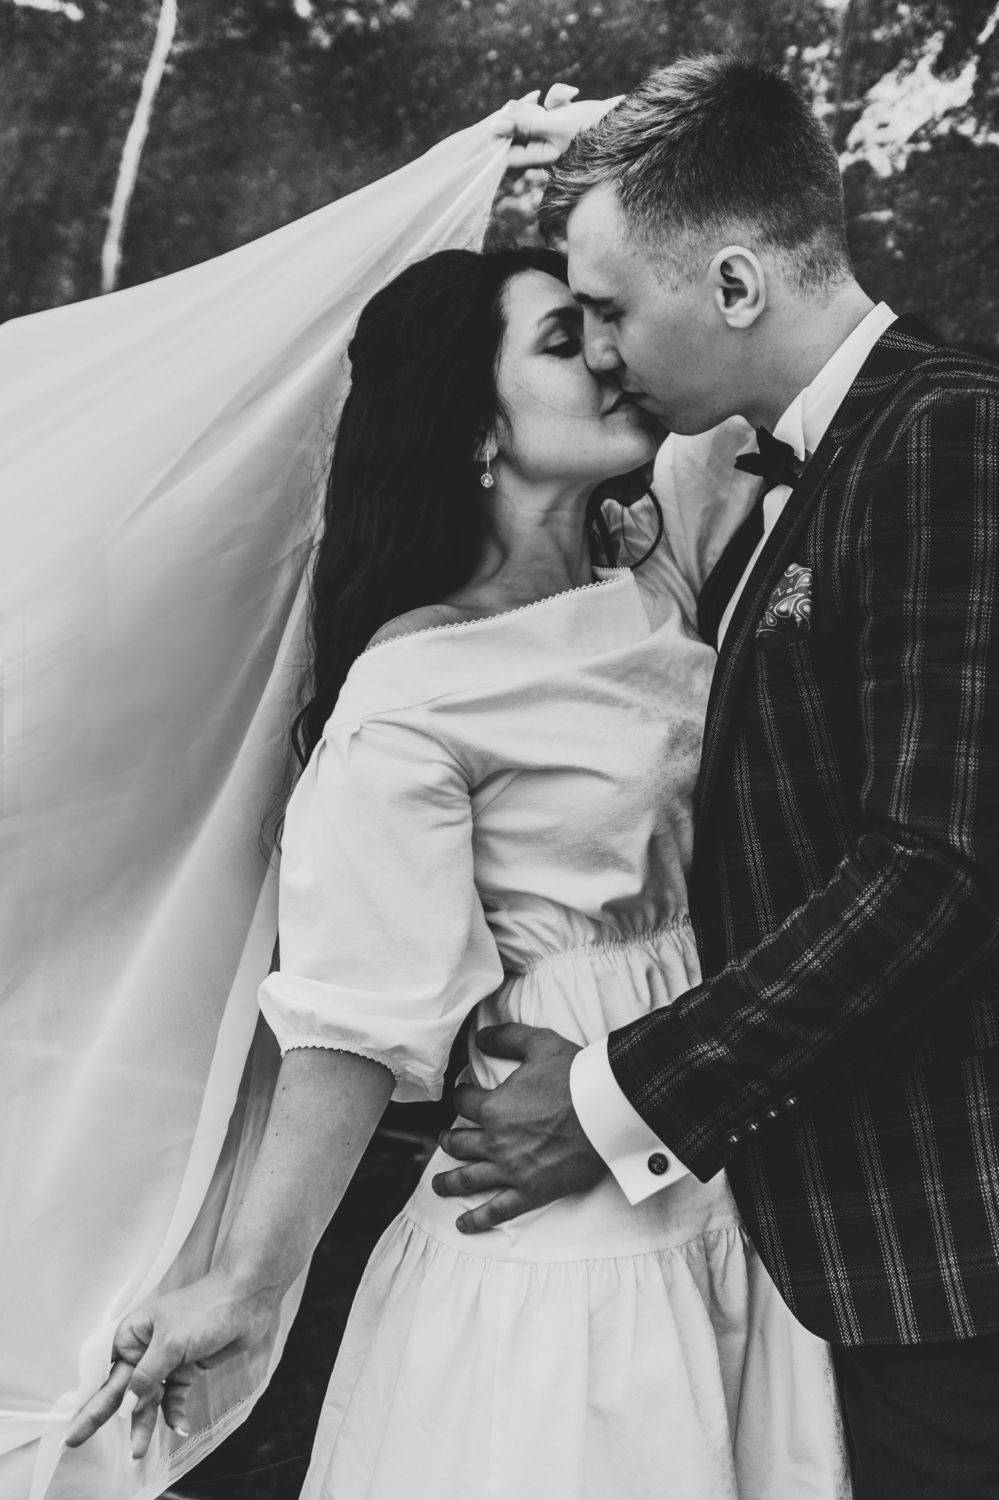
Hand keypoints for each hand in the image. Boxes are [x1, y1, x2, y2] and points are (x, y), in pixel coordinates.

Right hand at [64, 1271, 276, 1458]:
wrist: (246, 1298)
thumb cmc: (204, 1310)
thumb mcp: (170, 1343)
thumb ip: (146, 1376)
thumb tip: (126, 1405)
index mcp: (132, 1334)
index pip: (105, 1372)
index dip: (88, 1398)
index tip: (72, 1425)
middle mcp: (144, 1348)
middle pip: (122, 1389)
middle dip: (104, 1416)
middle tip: (76, 1442)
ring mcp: (166, 1359)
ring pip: (148, 1398)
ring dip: (144, 1423)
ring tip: (137, 1453)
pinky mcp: (187, 1367)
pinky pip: (174, 1396)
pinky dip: (175, 1412)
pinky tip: (180, 1427)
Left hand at [432, 1022, 606, 1231]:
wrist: (607, 1111)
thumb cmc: (574, 1075)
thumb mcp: (538, 1043)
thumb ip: (506, 1037)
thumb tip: (480, 1037)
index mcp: (494, 1107)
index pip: (463, 1102)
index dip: (460, 1095)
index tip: (463, 1094)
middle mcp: (496, 1141)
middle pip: (460, 1143)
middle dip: (450, 1139)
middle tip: (447, 1139)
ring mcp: (512, 1169)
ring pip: (469, 1178)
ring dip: (450, 1181)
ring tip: (439, 1184)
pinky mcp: (532, 1191)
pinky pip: (499, 1210)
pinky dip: (479, 1220)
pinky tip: (464, 1225)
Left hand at [491, 85, 622, 167]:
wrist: (625, 116)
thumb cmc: (593, 126)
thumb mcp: (557, 124)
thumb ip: (525, 124)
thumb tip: (495, 125)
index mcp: (541, 158)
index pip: (508, 152)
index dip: (501, 133)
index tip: (500, 115)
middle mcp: (545, 148)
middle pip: (518, 129)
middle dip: (524, 111)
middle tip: (532, 102)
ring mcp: (554, 132)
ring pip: (533, 111)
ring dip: (544, 101)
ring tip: (560, 100)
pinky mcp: (563, 117)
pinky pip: (550, 102)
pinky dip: (558, 94)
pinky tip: (572, 93)